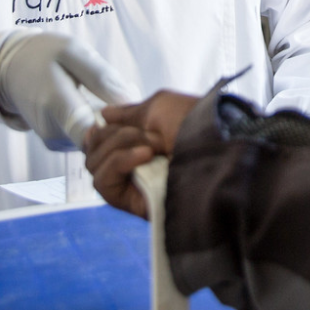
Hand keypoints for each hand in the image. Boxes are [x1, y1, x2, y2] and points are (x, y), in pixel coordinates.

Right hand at [0, 31, 134, 151]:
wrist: (10, 70)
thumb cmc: (45, 55)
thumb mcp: (73, 52)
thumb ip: (101, 77)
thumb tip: (131, 103)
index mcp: (56, 104)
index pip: (93, 134)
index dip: (121, 129)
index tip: (135, 112)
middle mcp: (54, 132)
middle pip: (103, 139)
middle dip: (124, 120)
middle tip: (131, 92)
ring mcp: (55, 142)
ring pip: (99, 139)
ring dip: (114, 121)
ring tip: (112, 93)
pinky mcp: (59, 145)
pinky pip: (90, 138)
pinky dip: (102, 124)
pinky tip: (101, 103)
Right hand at [87, 91, 199, 217]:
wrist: (217, 149)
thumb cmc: (195, 124)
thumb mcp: (160, 108)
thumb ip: (129, 114)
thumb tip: (104, 114)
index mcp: (141, 140)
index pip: (101, 141)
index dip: (97, 132)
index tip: (102, 123)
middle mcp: (133, 162)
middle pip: (93, 151)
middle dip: (113, 135)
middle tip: (143, 134)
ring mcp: (131, 182)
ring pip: (94, 166)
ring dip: (117, 147)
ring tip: (150, 146)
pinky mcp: (130, 201)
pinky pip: (102, 183)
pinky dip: (117, 163)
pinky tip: (144, 156)